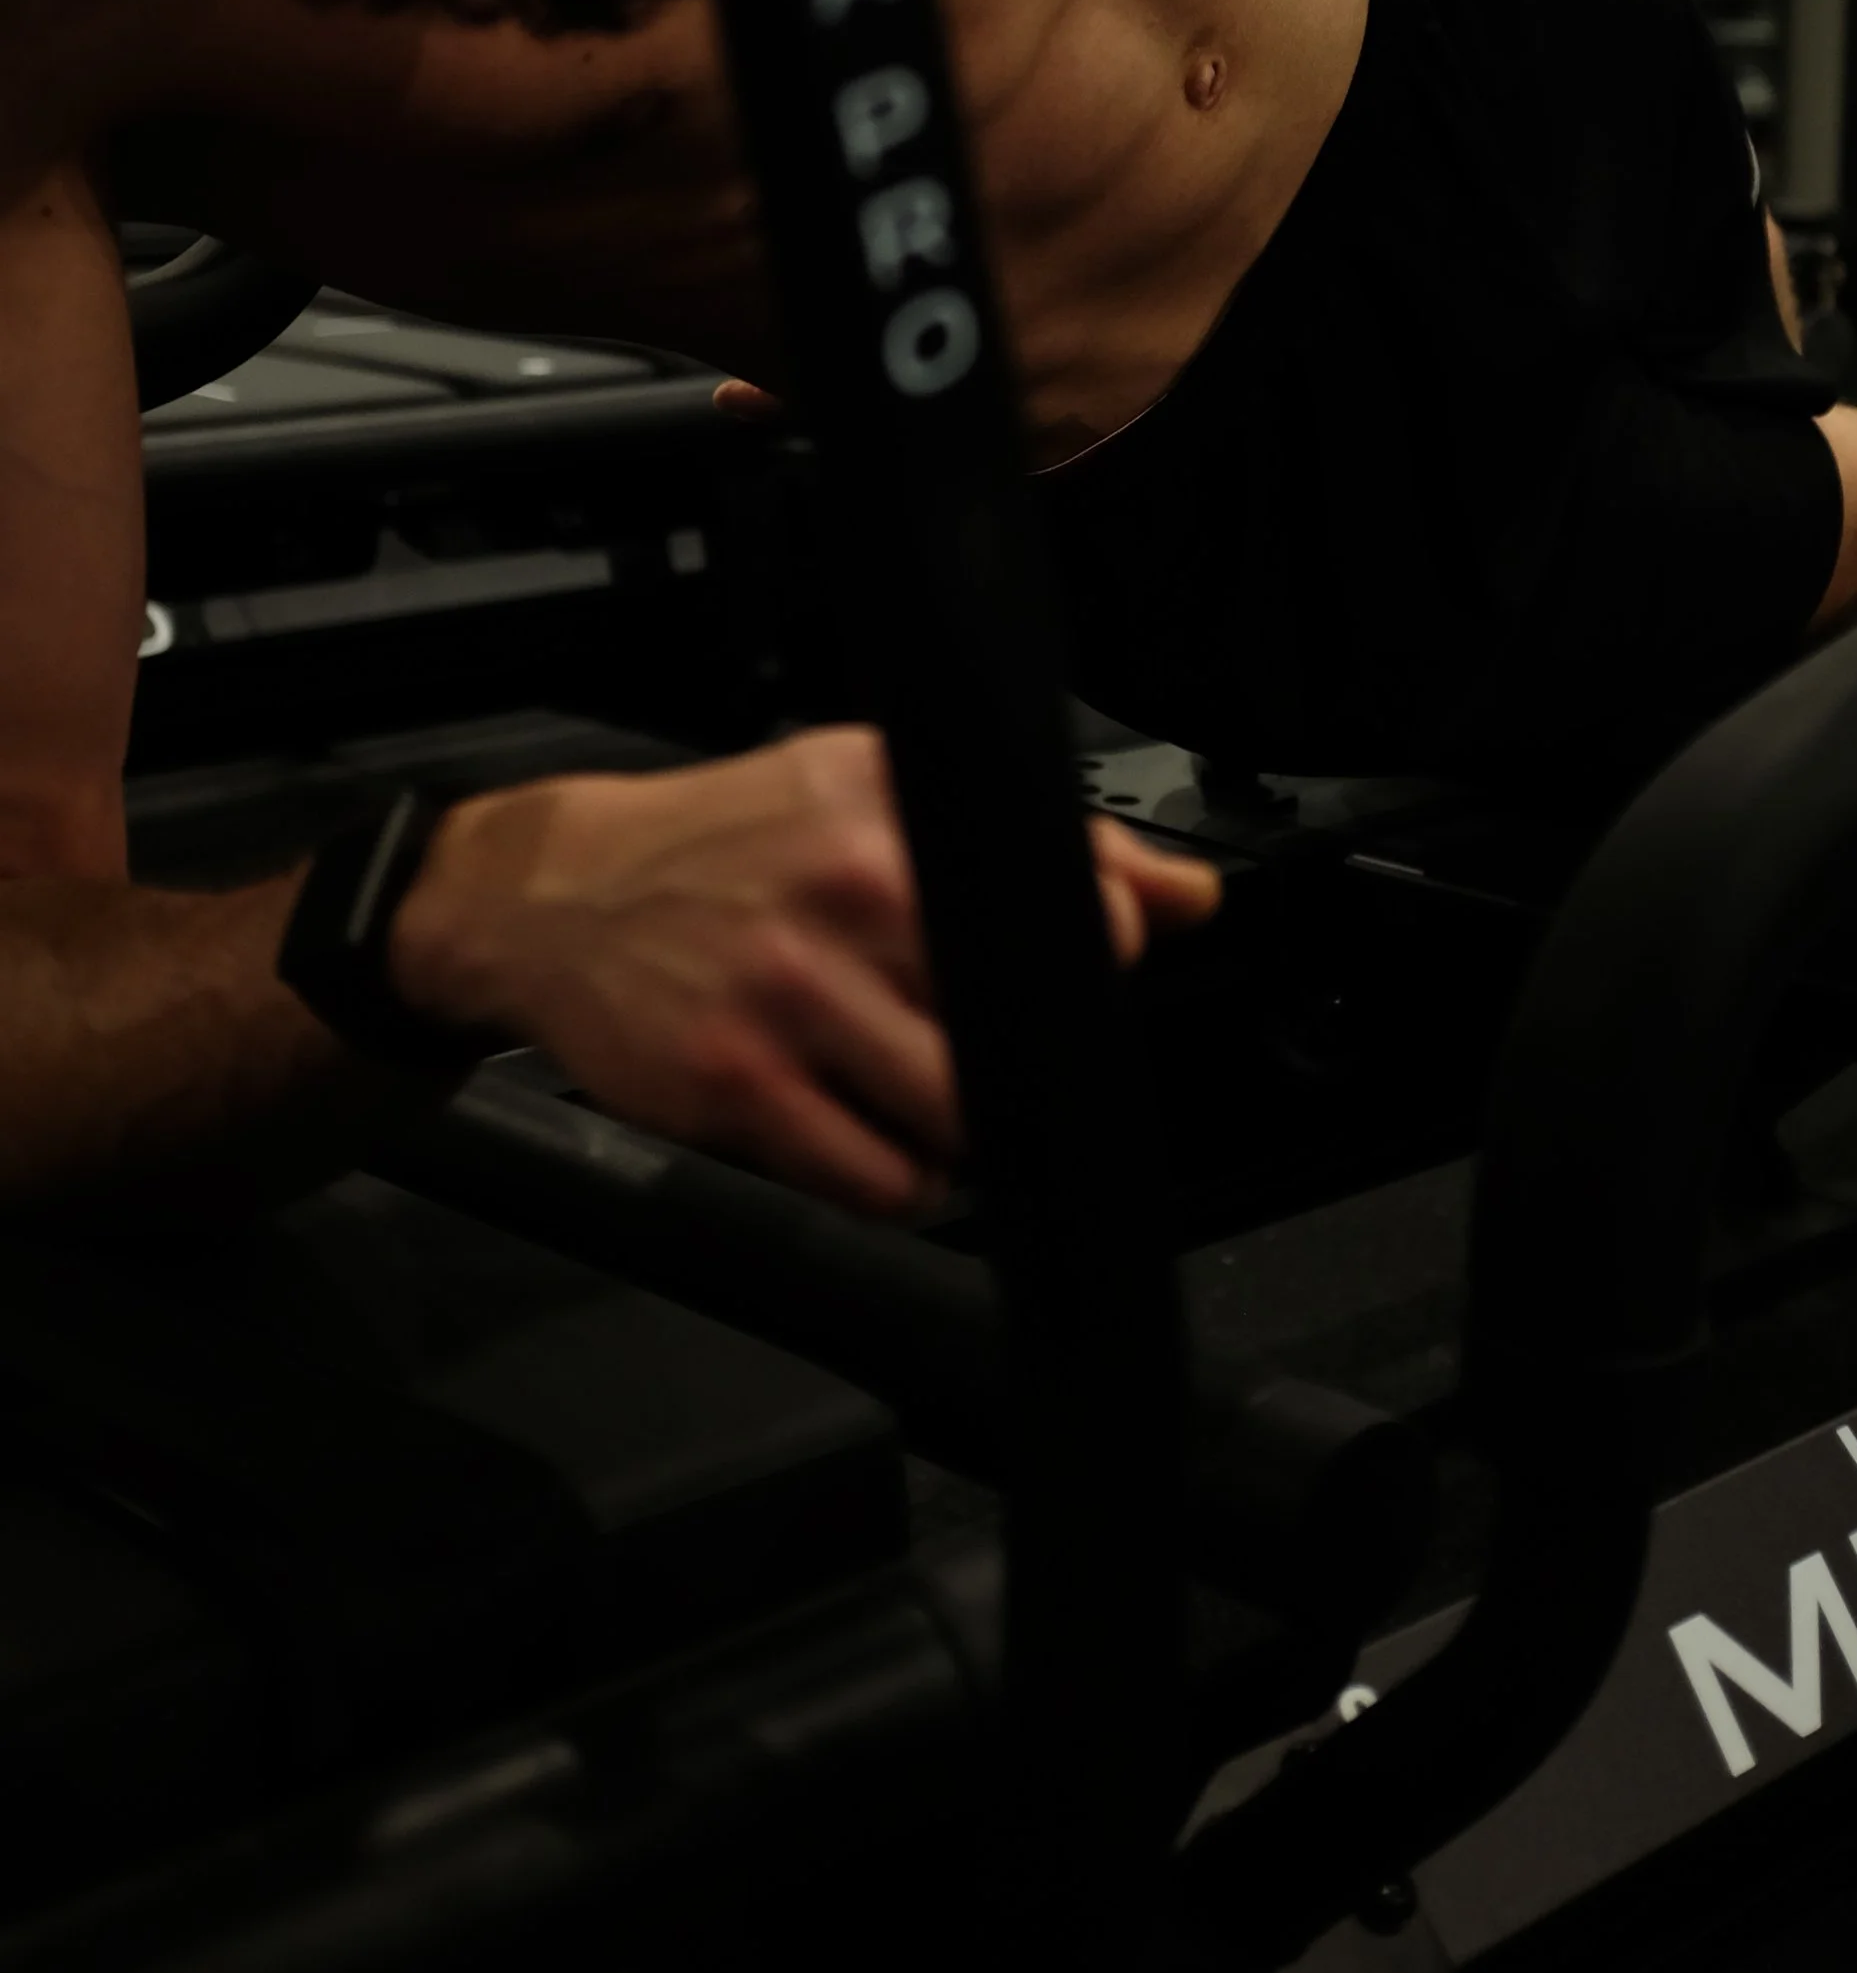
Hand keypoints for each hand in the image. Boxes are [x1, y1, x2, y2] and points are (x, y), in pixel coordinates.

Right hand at [391, 728, 1218, 1214]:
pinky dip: (900, 1179)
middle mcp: (847, 890)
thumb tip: (1186, 901)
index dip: (1088, 961)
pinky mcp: (737, 1084)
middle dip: (1023, 1056)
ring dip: (964, 1129)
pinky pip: (874, 1175)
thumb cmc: (727, 843)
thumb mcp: (872, 794)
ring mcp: (789, 993)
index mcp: (891, 810)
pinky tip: (875, 1136)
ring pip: (956, 1112)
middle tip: (982, 1045)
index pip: (1071, 904)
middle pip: (1018, 1023)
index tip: (1060, 978)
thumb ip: (1045, 842)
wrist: (553, 895)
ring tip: (926, 1095)